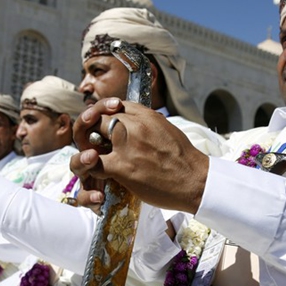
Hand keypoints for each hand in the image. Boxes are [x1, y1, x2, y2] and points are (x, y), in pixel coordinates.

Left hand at [70, 98, 208, 212]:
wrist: (195, 180)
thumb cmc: (184, 159)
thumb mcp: (166, 129)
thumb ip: (146, 123)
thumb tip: (133, 122)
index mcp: (146, 115)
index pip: (116, 104)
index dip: (106, 113)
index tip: (105, 123)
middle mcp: (134, 125)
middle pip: (100, 116)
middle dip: (93, 127)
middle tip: (96, 141)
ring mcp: (126, 145)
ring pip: (92, 134)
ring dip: (90, 145)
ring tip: (94, 155)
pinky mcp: (122, 167)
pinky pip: (94, 163)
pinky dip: (91, 167)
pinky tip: (98, 172)